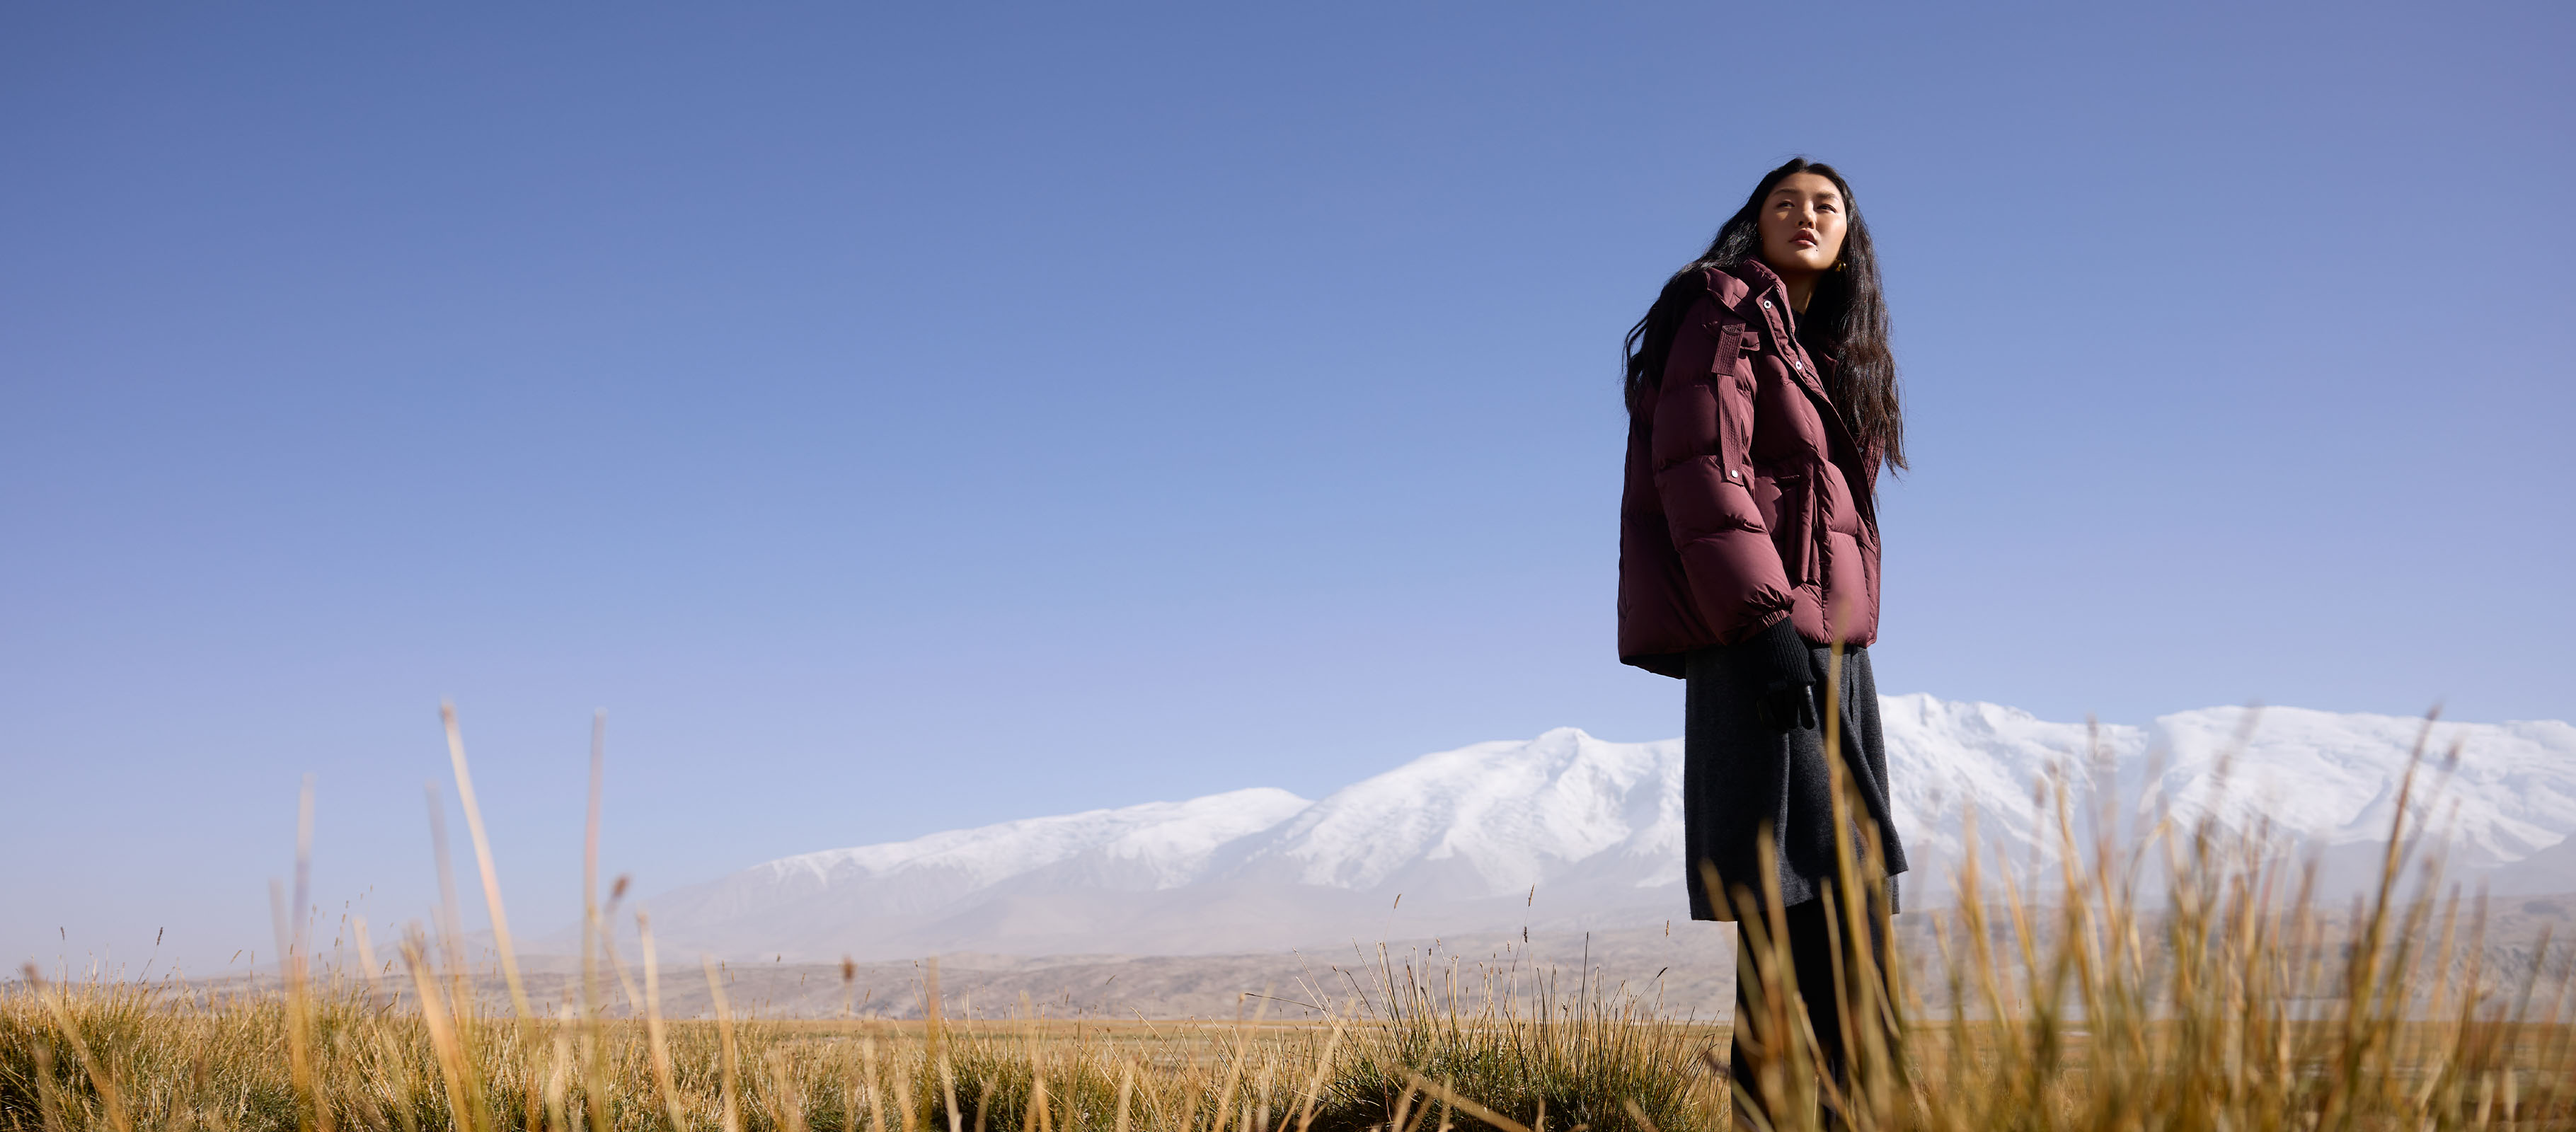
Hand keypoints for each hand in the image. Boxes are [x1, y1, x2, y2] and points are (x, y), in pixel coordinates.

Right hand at [1736, 617, 1819, 733]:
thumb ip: (1803, 674)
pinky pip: (1764, 709)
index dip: (1807, 717)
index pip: (1805, 703)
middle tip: (1791, 725)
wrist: (1767, 631)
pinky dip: (1768, 720)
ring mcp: (1773, 686)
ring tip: (1782, 728)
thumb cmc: (1786, 642)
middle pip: (1791, 709)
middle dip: (1791, 719)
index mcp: (1801, 677)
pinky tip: (1771, 726)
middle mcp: (1788, 684)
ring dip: (1781, 722)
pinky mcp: (1759, 686)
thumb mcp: (1801, 658)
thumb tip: (1807, 686)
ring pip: (1778, 712)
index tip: (1808, 726)